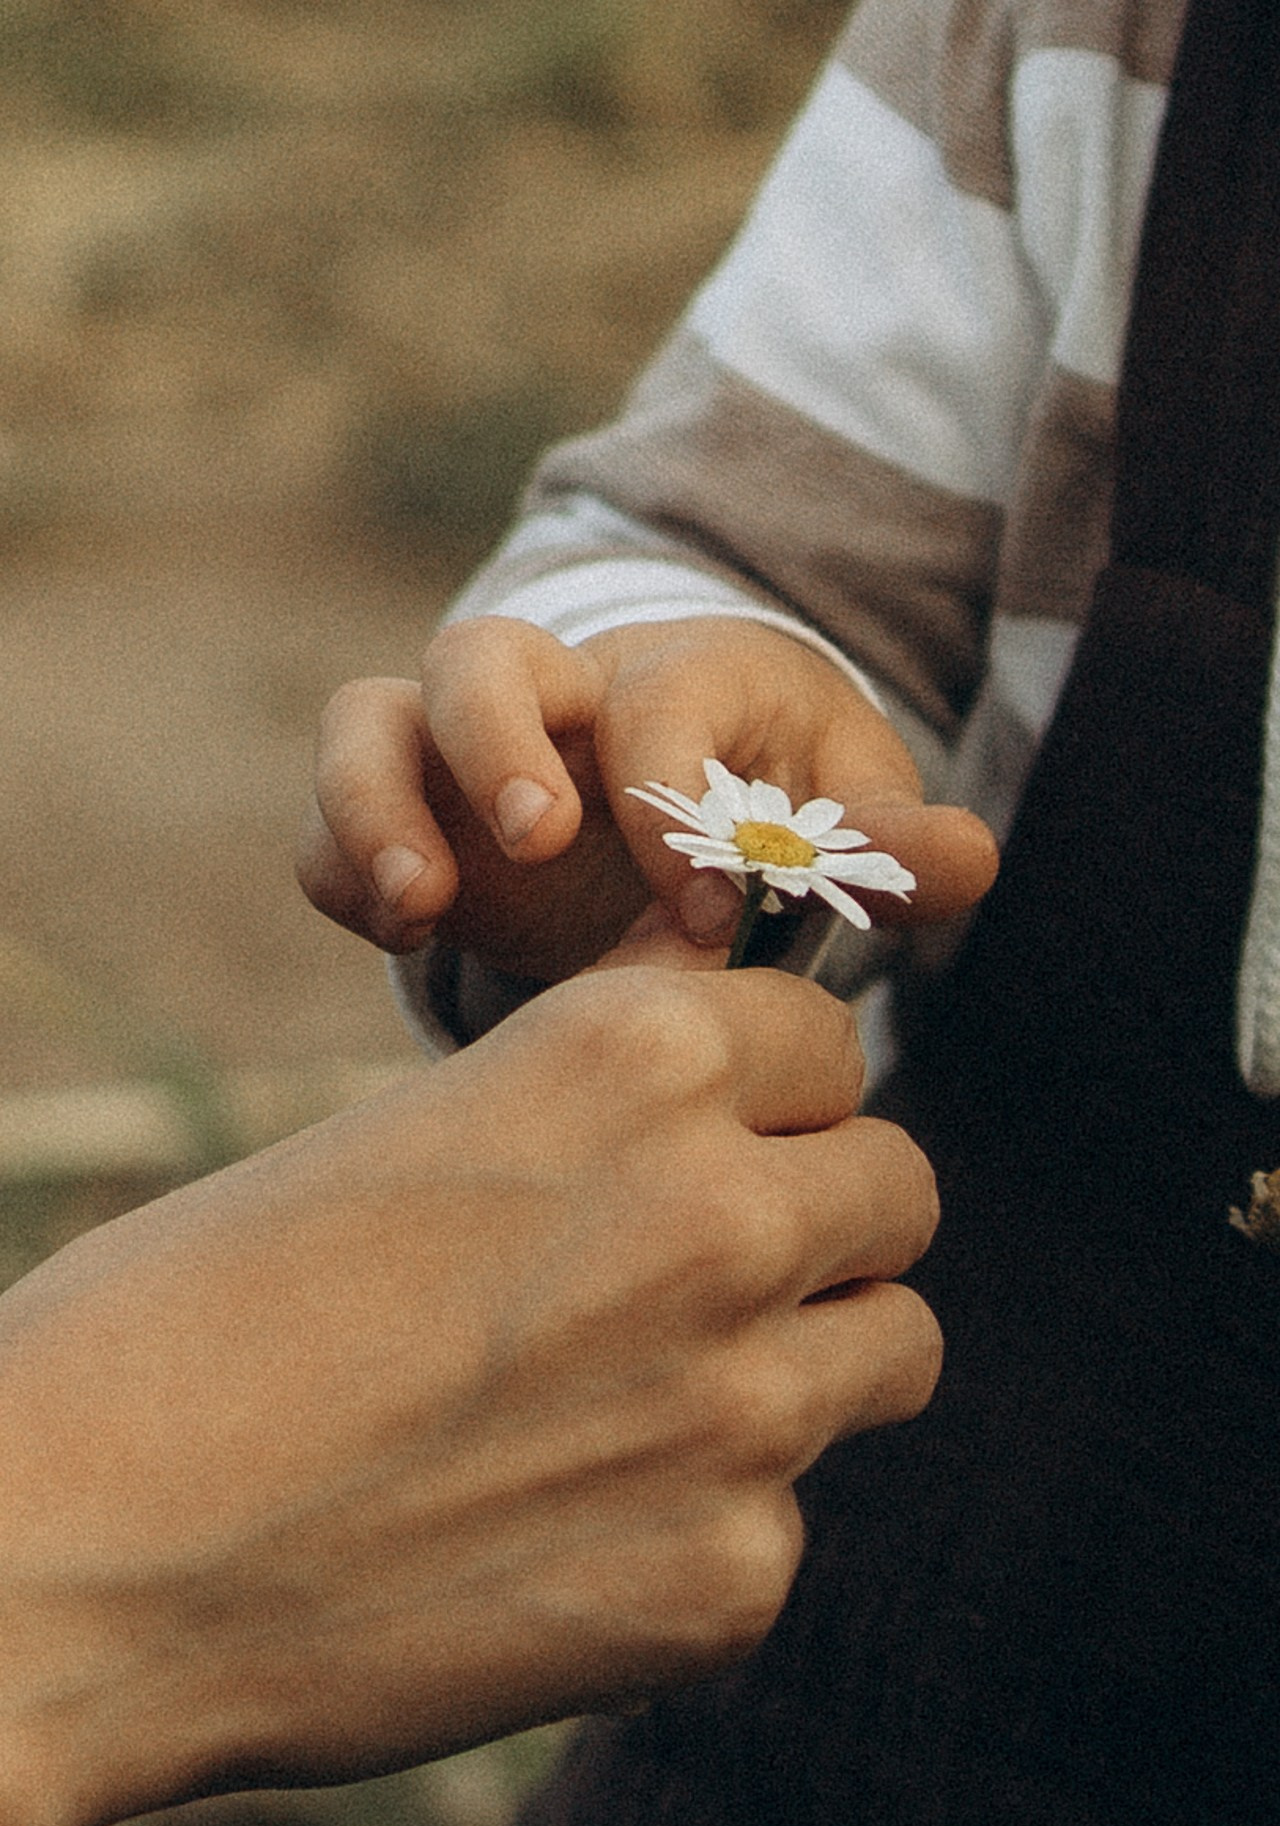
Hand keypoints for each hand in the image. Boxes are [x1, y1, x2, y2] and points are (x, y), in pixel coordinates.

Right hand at [0, 915, 940, 1825]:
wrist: (88, 1546)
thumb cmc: (212, 1312)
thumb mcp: (428, 1126)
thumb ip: (611, 1100)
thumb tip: (746, 1078)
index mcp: (636, 1054)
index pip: (829, 1036)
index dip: (777, 1088)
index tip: (729, 1134)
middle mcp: (724, 1208)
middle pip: (897, 1185)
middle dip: (821, 1217)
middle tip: (707, 1274)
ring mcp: (745, 1402)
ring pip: (894, 1344)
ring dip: (808, 1358)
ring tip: (654, 1398)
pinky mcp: (730, 1578)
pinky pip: (788, 1517)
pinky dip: (708, 1521)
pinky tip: (563, 1534)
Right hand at [296, 615, 997, 978]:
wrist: (681, 797)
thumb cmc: (771, 794)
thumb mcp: (842, 808)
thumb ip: (893, 842)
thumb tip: (967, 864)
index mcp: (675, 679)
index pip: (656, 700)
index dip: (676, 796)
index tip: (711, 913)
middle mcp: (553, 694)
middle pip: (480, 653)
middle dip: (496, 740)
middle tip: (538, 839)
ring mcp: (457, 755)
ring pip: (370, 720)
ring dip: (375, 804)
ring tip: (418, 909)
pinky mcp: (405, 822)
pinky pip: (327, 826)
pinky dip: (340, 873)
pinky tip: (402, 943)